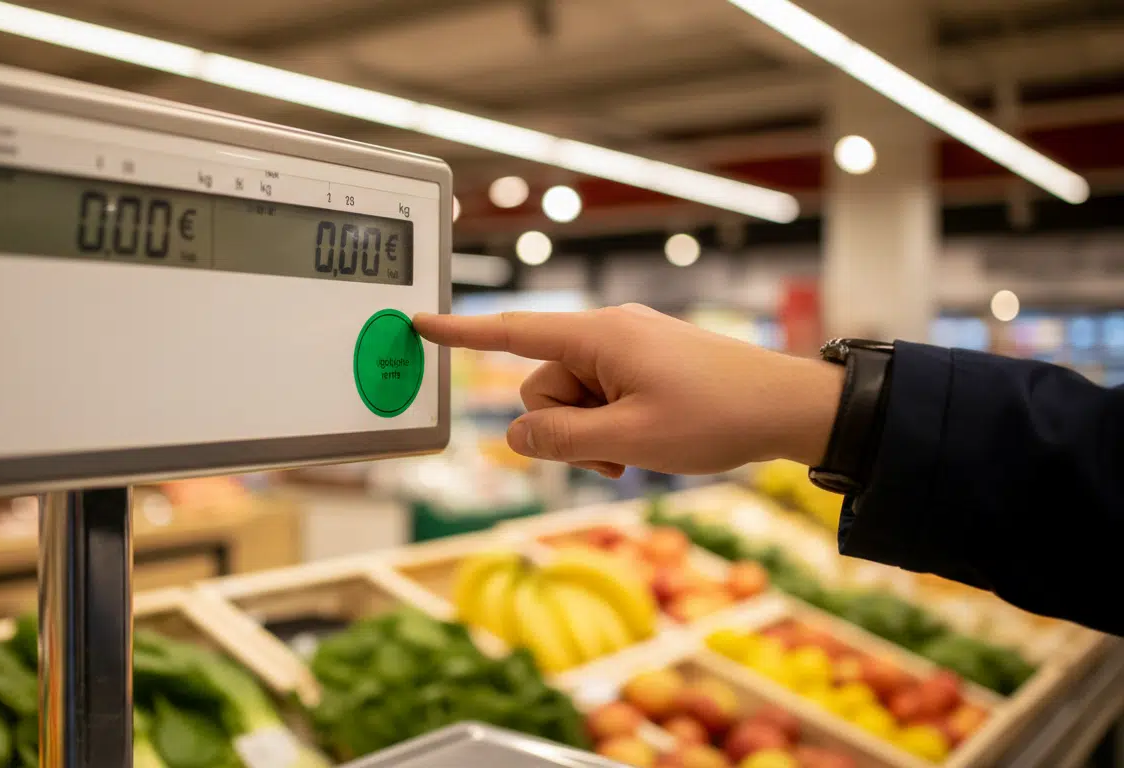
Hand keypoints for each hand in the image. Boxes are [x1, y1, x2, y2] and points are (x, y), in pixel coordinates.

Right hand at [414, 304, 843, 477]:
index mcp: (596, 336)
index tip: (419, 321)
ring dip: (592, 435)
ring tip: (636, 455)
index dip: (460, 333)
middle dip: (564, 429)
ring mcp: (628, 346)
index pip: (511, 333)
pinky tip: (646, 445)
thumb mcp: (628, 441)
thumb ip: (558, 441)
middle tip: (614, 457)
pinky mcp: (645, 362)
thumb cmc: (715, 417)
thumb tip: (515, 437)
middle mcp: (607, 332)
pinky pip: (603, 395)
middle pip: (543, 385)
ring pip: (573, 399)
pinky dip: (612, 426)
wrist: (790, 407)